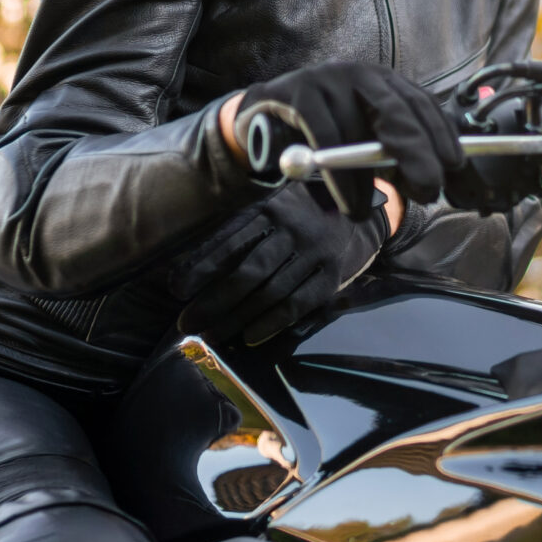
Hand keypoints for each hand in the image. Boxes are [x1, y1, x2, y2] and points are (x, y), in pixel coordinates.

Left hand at [164, 183, 388, 346]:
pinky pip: (299, 303)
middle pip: (246, 271)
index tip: (175, 289)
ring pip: (269, 292)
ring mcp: (315, 253)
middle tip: (187, 323)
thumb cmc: (306, 209)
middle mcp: (292, 229)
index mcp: (270, 208)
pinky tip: (251, 336)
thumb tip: (196, 262)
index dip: (199, 267)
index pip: (229, 241)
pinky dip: (273, 322)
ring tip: (213, 335)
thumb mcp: (274, 204)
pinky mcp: (332, 274)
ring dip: (237, 318)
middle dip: (212, 301)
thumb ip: (243, 227)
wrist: (366, 209)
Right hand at [221, 62, 462, 215]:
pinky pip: (327, 137)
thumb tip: (432, 187)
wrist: (262, 117)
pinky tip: (347, 203)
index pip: (423, 104)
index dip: (442, 134)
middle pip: (400, 111)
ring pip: (358, 132)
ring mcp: (330, 79)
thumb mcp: (364, 143)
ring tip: (361, 211)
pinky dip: (340, 177)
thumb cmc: (323, 135)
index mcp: (386, 84)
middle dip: (419, 152)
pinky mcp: (300, 92)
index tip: (456, 165)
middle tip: (429, 188)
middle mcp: (362, 75)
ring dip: (362, 179)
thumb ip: (395, 159)